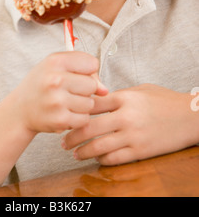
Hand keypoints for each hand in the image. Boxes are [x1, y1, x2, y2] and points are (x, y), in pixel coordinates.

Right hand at [13, 51, 107, 133]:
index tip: (75, 75)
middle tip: (68, 91)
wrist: (19, 111)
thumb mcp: (56, 68)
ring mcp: (57, 101)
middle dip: (85, 90)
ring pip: (90, 103)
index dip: (87, 71)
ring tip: (65, 103)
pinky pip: (84, 119)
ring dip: (82, 105)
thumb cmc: (41, 85)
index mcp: (55, 61)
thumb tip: (105, 90)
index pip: (92, 63)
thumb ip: (83, 71)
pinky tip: (64, 113)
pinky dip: (77, 118)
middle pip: (92, 85)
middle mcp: (55, 79)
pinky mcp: (60, 120)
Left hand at [62, 84, 198, 164]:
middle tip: (63, 140)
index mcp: (124, 98)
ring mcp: (132, 135)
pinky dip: (102, 159)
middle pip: (89, 127)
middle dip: (72, 135)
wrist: (189, 117)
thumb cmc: (164, 100)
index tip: (67, 115)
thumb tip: (97, 99)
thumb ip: (118, 96)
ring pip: (98, 146)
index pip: (91, 104)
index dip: (76, 110)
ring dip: (83, 151)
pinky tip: (96, 158)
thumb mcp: (140, 90)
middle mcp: (126, 117)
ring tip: (75, 152)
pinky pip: (114, 158)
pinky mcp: (140, 151)